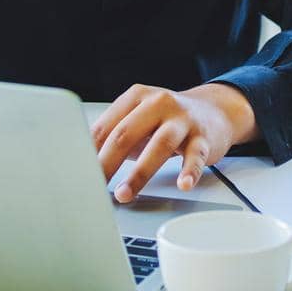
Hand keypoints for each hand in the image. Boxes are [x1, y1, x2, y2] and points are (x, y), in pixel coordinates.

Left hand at [93, 82, 256, 201]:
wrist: (214, 111)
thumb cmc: (167, 121)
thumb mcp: (138, 120)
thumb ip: (113, 136)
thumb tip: (80, 163)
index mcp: (136, 97)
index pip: (106, 126)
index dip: (89, 152)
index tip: (77, 174)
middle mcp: (159, 103)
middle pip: (126, 133)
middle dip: (107, 162)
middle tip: (93, 186)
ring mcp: (183, 119)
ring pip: (159, 144)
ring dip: (139, 173)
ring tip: (124, 193)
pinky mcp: (203, 137)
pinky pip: (195, 156)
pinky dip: (189, 171)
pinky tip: (183, 184)